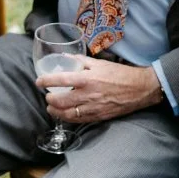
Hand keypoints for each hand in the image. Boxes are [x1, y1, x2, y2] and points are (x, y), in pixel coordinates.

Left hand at [36, 56, 159, 122]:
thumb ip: (80, 60)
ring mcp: (92, 107)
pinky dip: (68, 118)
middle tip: (47, 97)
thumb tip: (66, 57)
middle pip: (60, 101)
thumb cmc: (120, 74)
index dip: (46, 81)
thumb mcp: (99, 63)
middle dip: (50, 101)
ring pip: (67, 114)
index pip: (60, 80)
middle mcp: (88, 94)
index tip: (39, 81)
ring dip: (56, 112)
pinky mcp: (98, 116)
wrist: (139, 89)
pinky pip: (79, 120)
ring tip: (51, 108)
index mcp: (87, 78)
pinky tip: (65, 115)